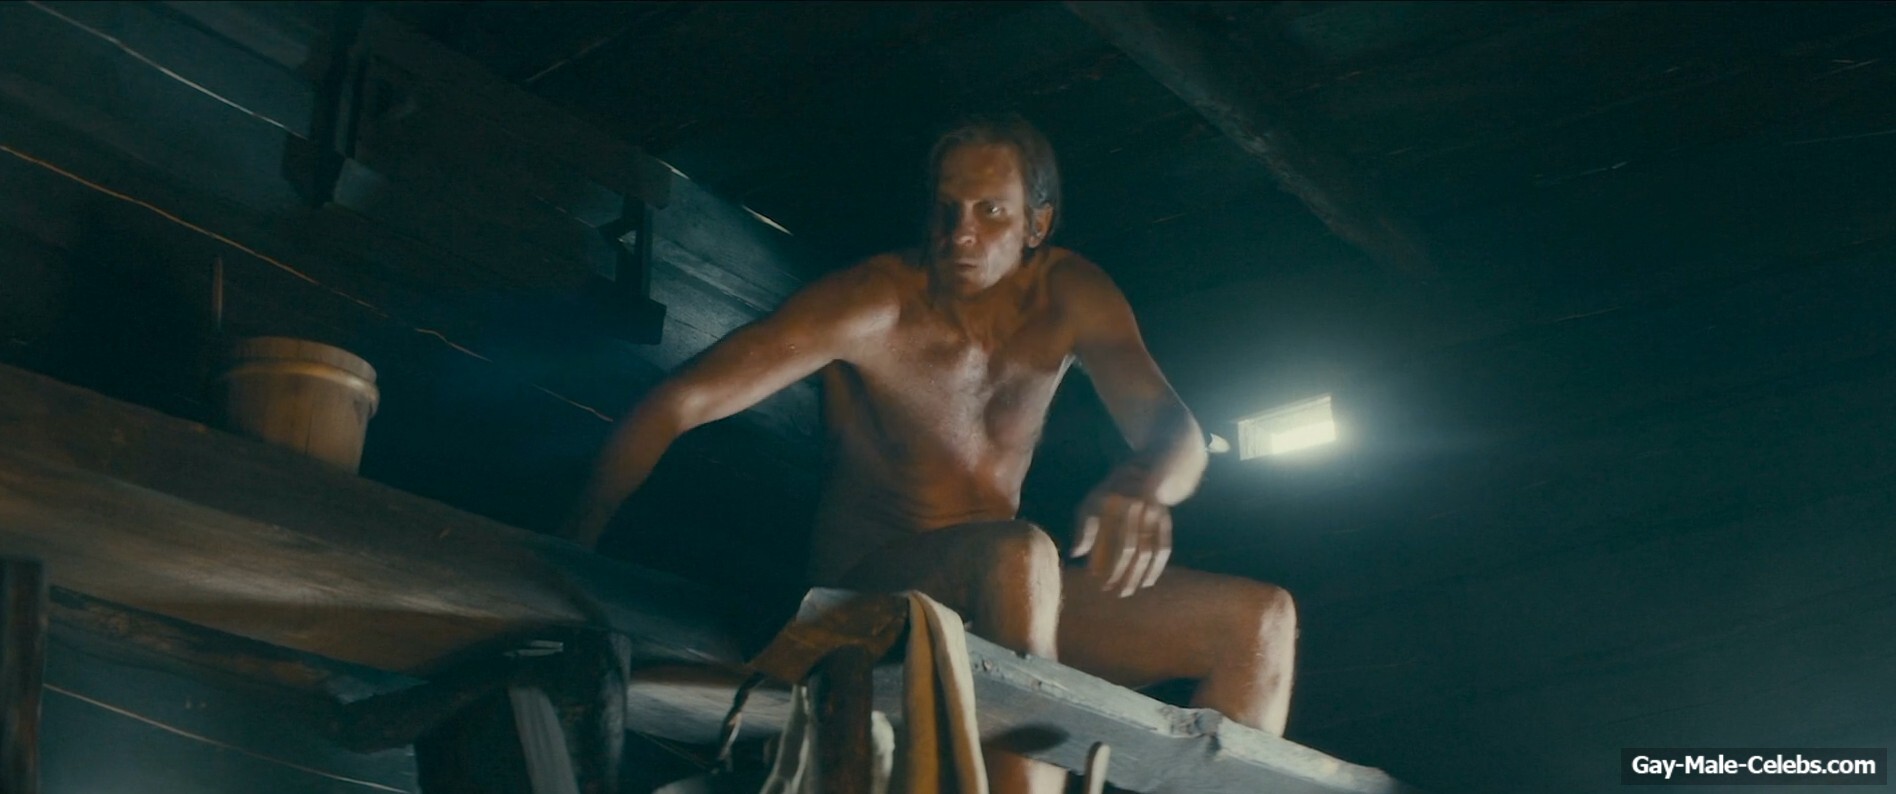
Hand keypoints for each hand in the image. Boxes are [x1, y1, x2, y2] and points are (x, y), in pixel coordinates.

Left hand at [1071, 468, 1173, 596]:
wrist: (1145, 469)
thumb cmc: (1111, 492)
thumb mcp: (1092, 502)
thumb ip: (1084, 527)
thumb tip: (1076, 553)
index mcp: (1115, 503)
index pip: (1109, 538)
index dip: (1103, 559)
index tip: (1095, 578)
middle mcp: (1137, 508)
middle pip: (1130, 546)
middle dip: (1122, 572)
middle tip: (1113, 591)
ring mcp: (1154, 514)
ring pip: (1148, 549)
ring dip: (1139, 574)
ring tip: (1128, 591)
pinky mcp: (1165, 520)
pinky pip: (1163, 547)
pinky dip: (1157, 567)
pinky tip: (1148, 582)